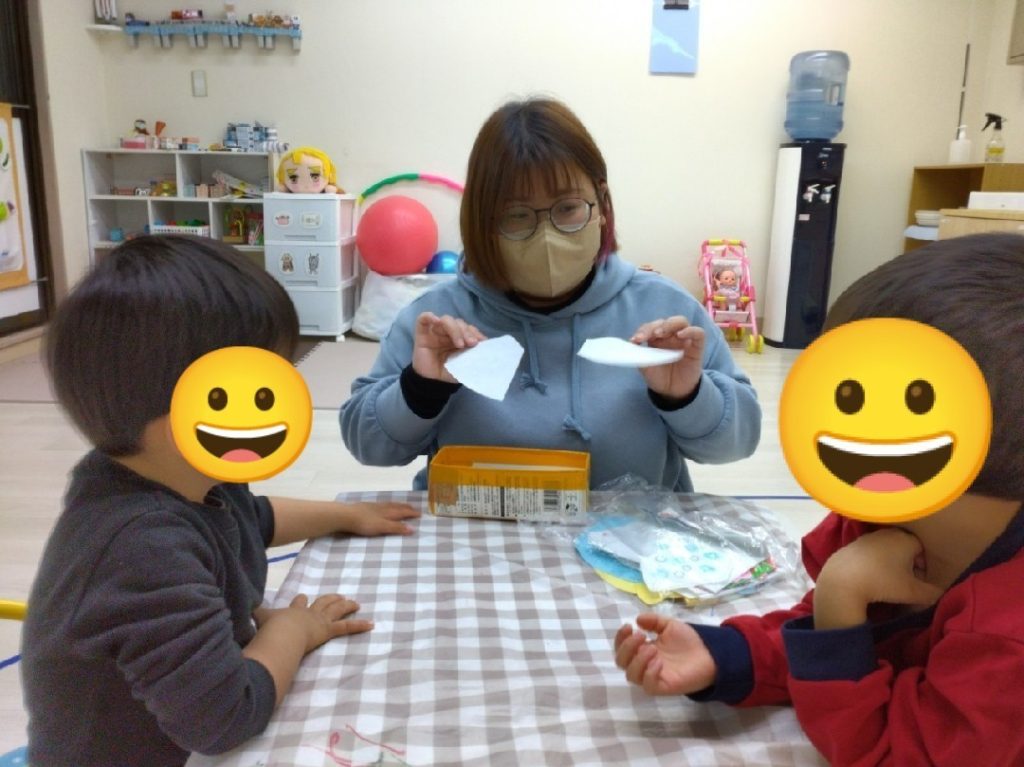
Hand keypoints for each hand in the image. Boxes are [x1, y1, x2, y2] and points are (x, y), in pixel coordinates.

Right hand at [254, 593, 370, 653]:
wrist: (281, 633)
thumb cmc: (269, 630)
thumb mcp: (257, 620)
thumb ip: (249, 615)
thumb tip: (235, 611)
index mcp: (292, 610)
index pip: (299, 602)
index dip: (301, 600)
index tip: (303, 596)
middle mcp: (308, 612)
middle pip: (322, 602)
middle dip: (330, 599)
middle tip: (338, 596)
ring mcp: (319, 620)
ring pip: (336, 609)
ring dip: (346, 605)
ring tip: (355, 603)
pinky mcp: (327, 630)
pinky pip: (347, 627)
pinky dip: (360, 625)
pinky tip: (371, 624)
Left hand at [334, 501, 419, 536]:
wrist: (346, 515)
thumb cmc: (365, 523)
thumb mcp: (382, 527)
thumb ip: (397, 528)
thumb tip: (413, 528)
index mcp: (388, 512)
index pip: (403, 512)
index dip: (411, 513)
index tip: (420, 514)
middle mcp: (383, 507)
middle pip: (397, 506)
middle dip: (406, 508)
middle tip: (413, 508)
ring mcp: (374, 506)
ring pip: (389, 504)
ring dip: (397, 505)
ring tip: (402, 505)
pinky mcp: (366, 507)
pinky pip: (382, 504)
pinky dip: (388, 505)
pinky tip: (383, 507)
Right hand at [412, 311, 487, 381]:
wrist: (432, 382)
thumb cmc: (449, 372)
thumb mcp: (465, 364)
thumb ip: (474, 355)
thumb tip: (487, 349)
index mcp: (460, 337)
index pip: (469, 328)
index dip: (476, 333)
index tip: (482, 342)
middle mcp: (448, 332)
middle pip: (459, 323)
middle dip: (467, 332)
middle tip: (471, 344)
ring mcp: (435, 331)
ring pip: (446, 320)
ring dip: (455, 329)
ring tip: (459, 343)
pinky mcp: (422, 333)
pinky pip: (423, 319)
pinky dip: (429, 316)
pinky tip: (436, 320)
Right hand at [614, 613, 715, 695]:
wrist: (709, 653)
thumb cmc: (688, 641)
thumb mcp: (669, 625)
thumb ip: (654, 621)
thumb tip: (638, 620)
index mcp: (642, 649)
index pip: (622, 647)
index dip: (620, 638)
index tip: (629, 626)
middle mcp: (644, 664)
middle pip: (621, 662)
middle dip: (626, 648)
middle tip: (641, 636)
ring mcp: (652, 676)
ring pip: (632, 676)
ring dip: (638, 660)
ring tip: (653, 648)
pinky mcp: (663, 687)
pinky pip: (648, 686)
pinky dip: (649, 673)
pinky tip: (658, 662)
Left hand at [630, 316, 704, 400]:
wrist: (672, 391)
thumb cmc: (659, 377)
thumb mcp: (646, 366)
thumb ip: (639, 354)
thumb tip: (632, 343)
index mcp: (657, 338)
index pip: (650, 327)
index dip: (643, 331)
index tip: (635, 340)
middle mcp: (670, 335)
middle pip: (664, 322)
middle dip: (654, 327)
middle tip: (647, 336)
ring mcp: (684, 339)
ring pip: (680, 322)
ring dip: (669, 325)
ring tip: (660, 334)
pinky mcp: (697, 345)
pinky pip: (698, 333)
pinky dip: (690, 331)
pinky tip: (680, 335)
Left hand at [814, 528, 944, 629]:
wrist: (843, 580)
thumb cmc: (883, 583)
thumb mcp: (913, 592)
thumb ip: (933, 593)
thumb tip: (941, 593)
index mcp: (905, 538)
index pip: (923, 549)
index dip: (924, 567)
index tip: (918, 581)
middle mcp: (887, 532)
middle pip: (905, 547)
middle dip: (908, 564)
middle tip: (905, 582)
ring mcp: (867, 537)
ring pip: (887, 549)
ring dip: (891, 563)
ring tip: (887, 581)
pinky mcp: (852, 545)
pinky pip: (870, 553)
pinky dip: (874, 563)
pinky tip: (869, 577)